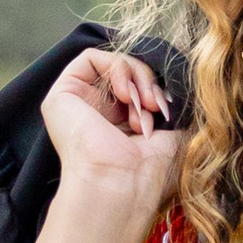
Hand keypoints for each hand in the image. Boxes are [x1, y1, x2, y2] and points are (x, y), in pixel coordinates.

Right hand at [41, 46, 186, 231]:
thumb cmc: (152, 170)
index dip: (157, 88)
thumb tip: (180, 82)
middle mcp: (97, 115)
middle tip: (154, 106)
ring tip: (141, 106)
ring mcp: (78, 105)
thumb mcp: (178, 131)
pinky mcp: (61, 95)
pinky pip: (90, 58)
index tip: (167, 108)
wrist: (123, 184)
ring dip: (136, 77)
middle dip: (148, 83)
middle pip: (127, 73)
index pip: (139, 87)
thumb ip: (176, 104)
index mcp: (121, 127)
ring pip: (113, 64)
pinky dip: (117, 67)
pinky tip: (125, 92)